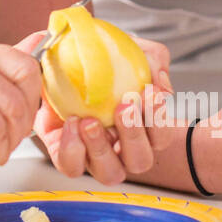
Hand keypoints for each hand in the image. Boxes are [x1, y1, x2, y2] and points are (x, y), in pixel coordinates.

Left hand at [32, 35, 175, 183]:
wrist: (61, 59)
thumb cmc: (102, 61)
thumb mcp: (132, 49)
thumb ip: (153, 59)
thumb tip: (161, 80)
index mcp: (142, 127)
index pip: (160, 136)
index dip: (159, 120)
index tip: (150, 92)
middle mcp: (121, 147)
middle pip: (140, 161)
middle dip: (134, 135)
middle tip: (123, 107)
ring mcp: (94, 154)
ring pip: (110, 172)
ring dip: (102, 148)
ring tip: (91, 121)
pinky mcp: (66, 153)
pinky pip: (72, 166)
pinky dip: (73, 149)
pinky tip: (72, 123)